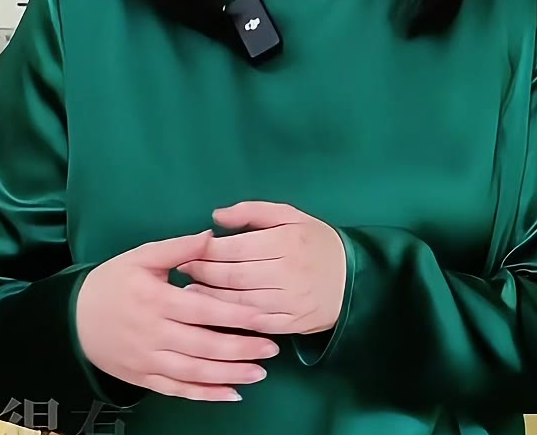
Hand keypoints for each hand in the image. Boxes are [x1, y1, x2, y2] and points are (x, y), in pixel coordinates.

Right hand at [74, 229, 281, 401]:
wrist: (74, 320)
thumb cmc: (112, 282)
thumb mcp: (141, 256)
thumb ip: (177, 248)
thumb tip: (211, 236)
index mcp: (157, 300)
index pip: (204, 309)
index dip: (237, 315)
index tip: (266, 316)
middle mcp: (155, 334)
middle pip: (205, 346)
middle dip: (242, 349)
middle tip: (272, 348)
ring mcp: (149, 361)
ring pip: (196, 373)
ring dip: (230, 375)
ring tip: (260, 373)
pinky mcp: (145, 379)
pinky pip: (179, 390)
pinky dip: (205, 394)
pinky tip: (230, 393)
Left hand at [178, 201, 347, 336]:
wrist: (352, 279)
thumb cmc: (315, 241)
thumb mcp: (290, 215)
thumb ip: (252, 212)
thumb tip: (216, 216)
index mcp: (286, 239)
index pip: (236, 247)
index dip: (207, 250)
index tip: (188, 250)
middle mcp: (287, 270)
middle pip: (234, 276)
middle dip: (203, 273)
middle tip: (183, 270)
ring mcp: (289, 300)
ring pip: (240, 302)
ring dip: (210, 299)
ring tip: (189, 292)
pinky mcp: (291, 323)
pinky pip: (255, 323)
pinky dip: (231, 320)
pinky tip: (214, 315)